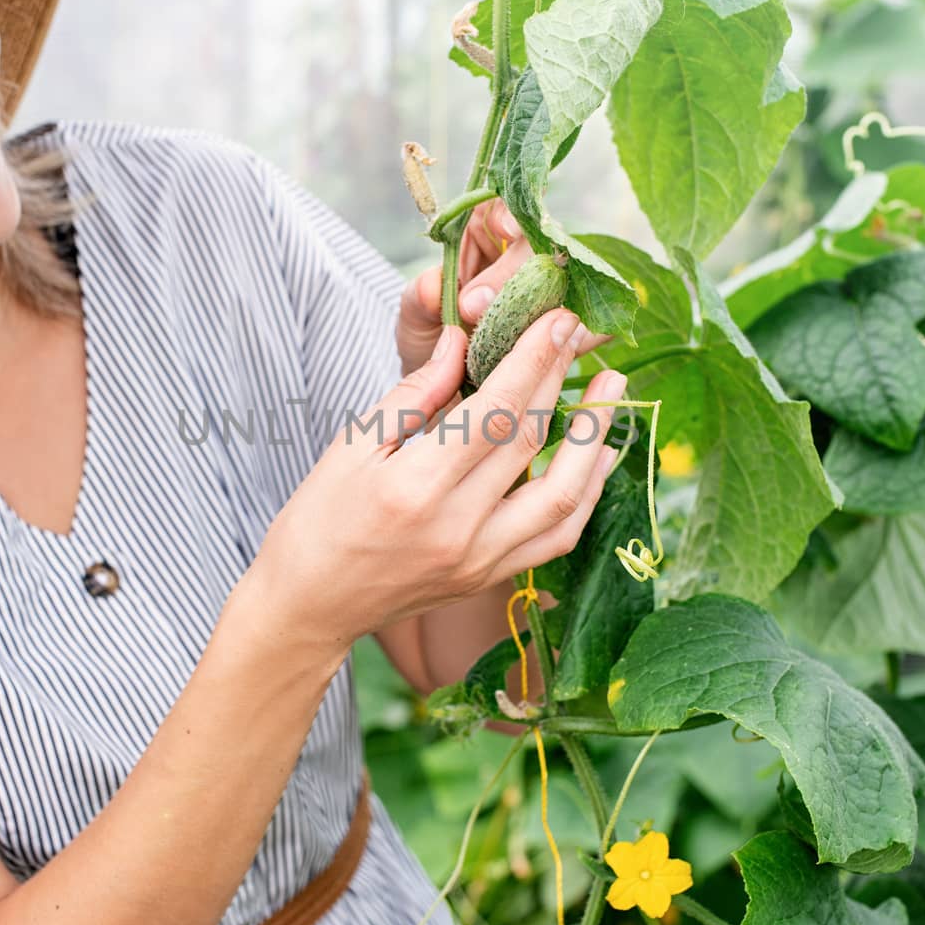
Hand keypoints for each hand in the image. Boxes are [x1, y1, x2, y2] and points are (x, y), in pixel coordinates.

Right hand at [251, 304, 628, 651]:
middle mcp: (457, 528)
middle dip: (561, 379)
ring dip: (596, 437)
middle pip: (530, 442)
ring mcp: (480, 559)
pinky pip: (558, 536)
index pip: (494, 412)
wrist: (312, 606)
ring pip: (563, 496)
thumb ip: (415, 394)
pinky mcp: (491, 578)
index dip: (532, 360)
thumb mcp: (351, 446)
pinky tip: (600, 453)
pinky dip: (587, 492)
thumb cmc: (320, 518)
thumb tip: (464, 343)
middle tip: (580, 332)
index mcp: (414, 488)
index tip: (557, 318)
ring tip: (613, 388)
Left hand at [396, 197, 611, 376]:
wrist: (437, 392)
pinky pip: (582, 325)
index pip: (499, 212)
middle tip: (476, 308)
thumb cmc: (427, 341)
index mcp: (479, 242)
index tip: (507, 232)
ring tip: (554, 320)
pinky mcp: (559, 330)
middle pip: (535, 248)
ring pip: (564, 282)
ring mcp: (542, 295)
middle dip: (515, 274)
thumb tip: (433, 285)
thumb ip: (421, 300)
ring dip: (559, 300)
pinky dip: (591, 330)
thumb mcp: (414, 319)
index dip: (509, 215)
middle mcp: (517, 262)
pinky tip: (603, 334)